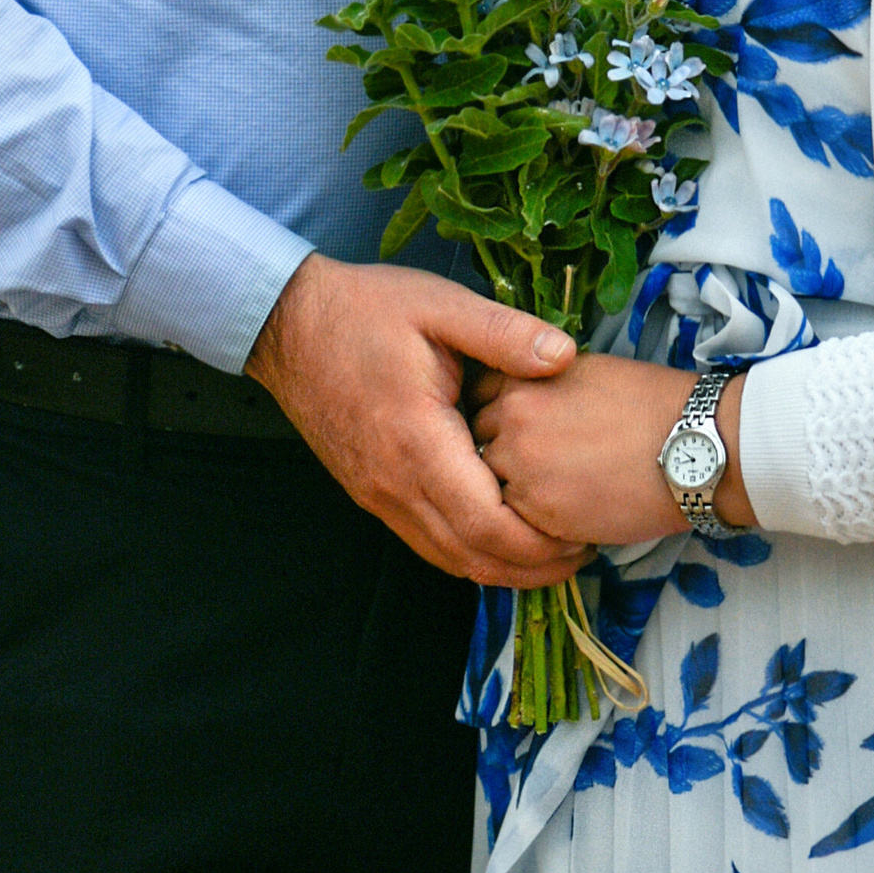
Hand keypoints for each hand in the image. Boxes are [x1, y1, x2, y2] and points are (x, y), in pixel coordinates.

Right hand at [245, 255, 587, 588]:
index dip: (540, 543)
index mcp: (417, 440)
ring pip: (447, 558)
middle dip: (531, 568)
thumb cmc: (365, 309)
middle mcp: (394, 483)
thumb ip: (504, 332)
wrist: (287, 323)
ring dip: (501, 568)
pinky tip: (500, 538)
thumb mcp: (440, 304)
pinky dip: (468, 552)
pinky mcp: (370, 493)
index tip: (586, 534)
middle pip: (471, 557)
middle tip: (583, 555)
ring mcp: (378, 495)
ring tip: (552, 555)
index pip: (487, 523)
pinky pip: (426, 542)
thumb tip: (565, 356)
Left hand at [469, 350, 755, 549]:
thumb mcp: (585, 372)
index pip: (478, 398)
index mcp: (523, 378)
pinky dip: (533, 525)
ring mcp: (521, 468)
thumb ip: (542, 385)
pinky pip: (515, 523)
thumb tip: (525, 404)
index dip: (495, 416)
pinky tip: (568, 517)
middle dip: (500, 456)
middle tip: (537, 468)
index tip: (513, 430)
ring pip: (492, 488)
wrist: (691, 444)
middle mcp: (512, 419)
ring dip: (514, 493)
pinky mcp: (538, 514)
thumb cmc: (651, 404)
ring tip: (554, 494)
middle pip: (479, 444)